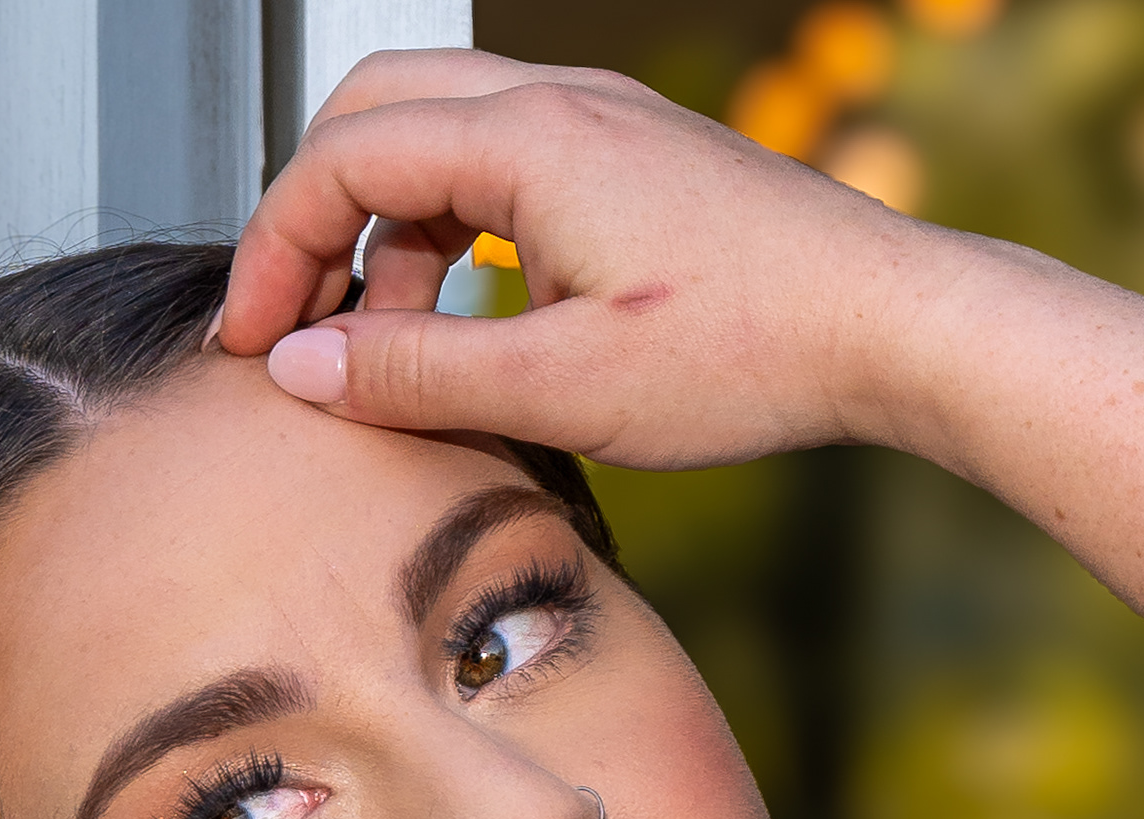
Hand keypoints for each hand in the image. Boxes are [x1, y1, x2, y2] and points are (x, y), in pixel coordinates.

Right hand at [218, 50, 953, 470]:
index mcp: (529, 139)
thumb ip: (418, 373)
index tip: (250, 340)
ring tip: (391, 348)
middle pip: (371, 115)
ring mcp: (601, 122)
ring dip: (388, 232)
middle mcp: (559, 104)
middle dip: (313, 216)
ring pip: (436, 136)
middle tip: (295, 322)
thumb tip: (302, 366)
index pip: (338, 160)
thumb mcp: (562, 390)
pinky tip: (478, 324)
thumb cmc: (757, 351)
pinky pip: (502, 163)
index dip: (272, 251)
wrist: (893, 327)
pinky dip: (456, 231)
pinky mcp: (632, 159)